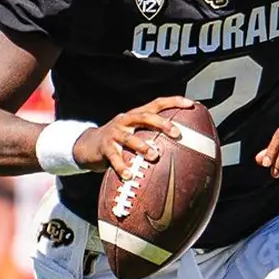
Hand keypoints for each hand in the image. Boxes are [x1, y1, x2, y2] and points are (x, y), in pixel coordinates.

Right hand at [73, 96, 194, 179]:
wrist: (88, 146)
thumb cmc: (118, 142)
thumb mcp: (134, 134)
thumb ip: (151, 137)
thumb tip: (181, 149)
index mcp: (135, 115)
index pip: (156, 103)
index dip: (173, 102)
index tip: (190, 104)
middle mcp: (125, 120)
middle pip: (145, 116)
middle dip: (162, 123)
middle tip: (177, 133)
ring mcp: (114, 133)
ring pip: (129, 137)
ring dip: (143, 146)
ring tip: (154, 156)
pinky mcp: (104, 147)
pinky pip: (114, 157)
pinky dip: (122, 167)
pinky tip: (130, 176)